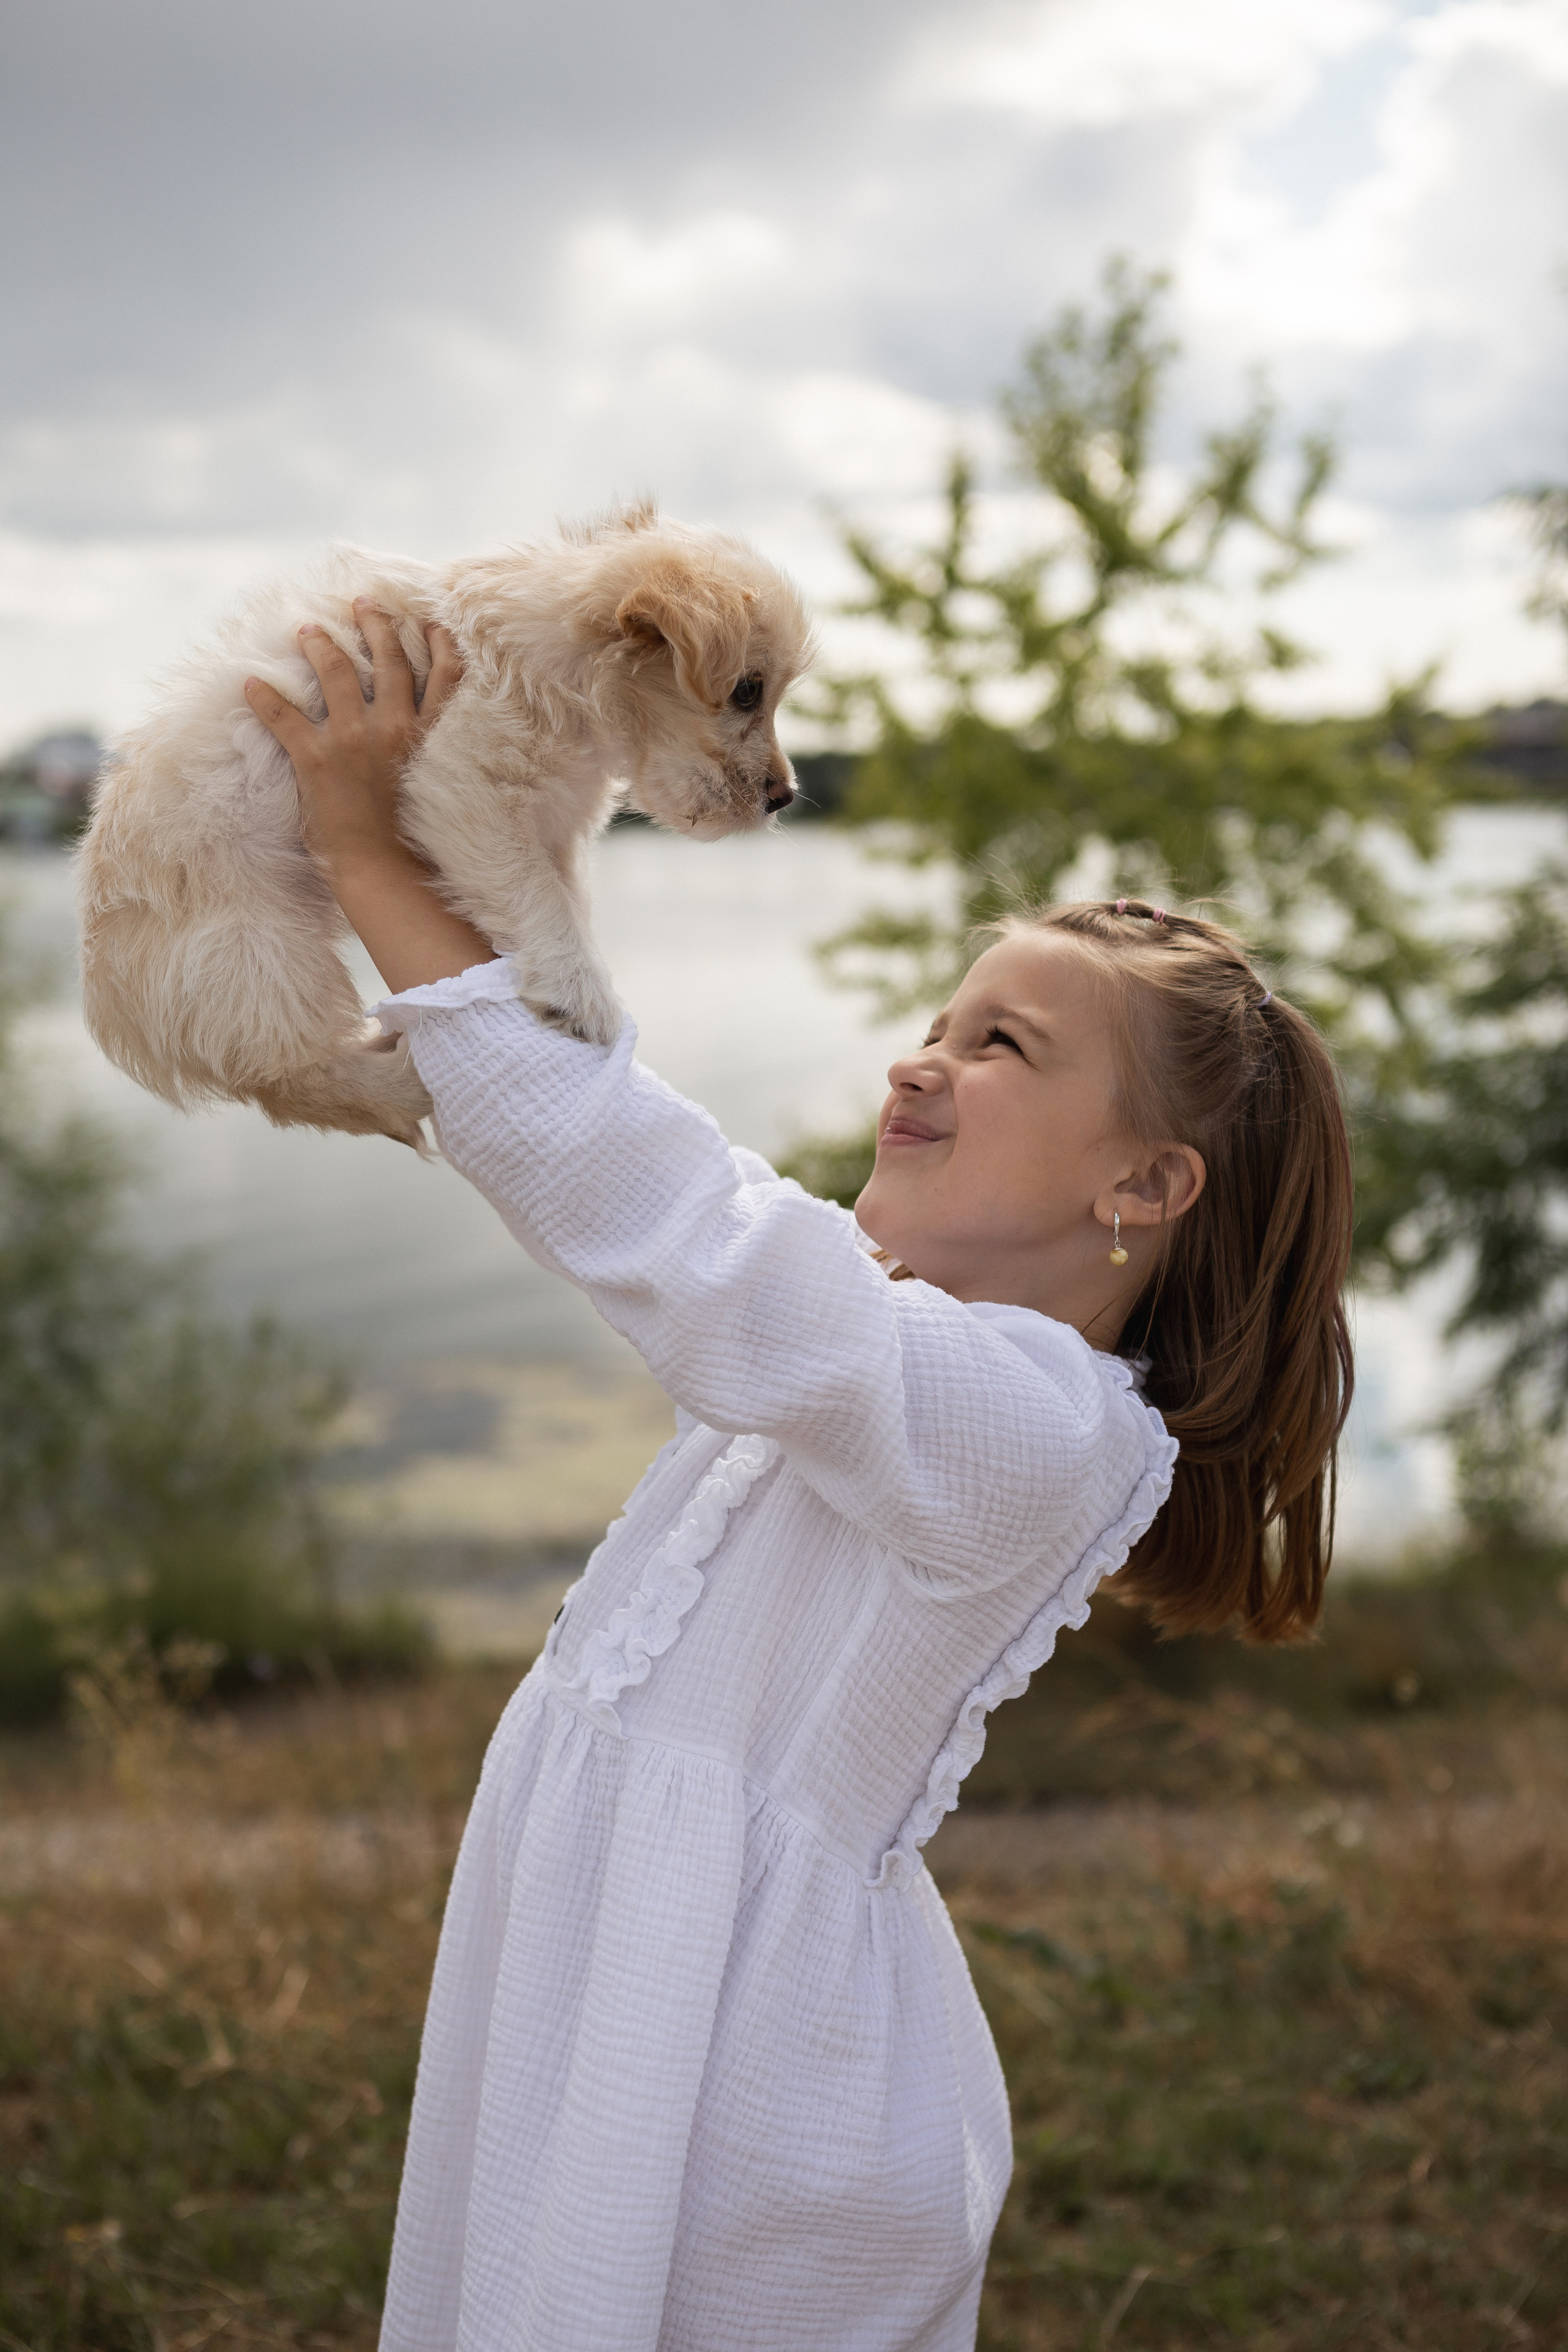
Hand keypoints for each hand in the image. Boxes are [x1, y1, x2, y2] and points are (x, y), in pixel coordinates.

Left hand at [243, 603, 464, 878]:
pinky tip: (249, 682)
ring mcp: (353, 739)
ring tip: (307, 628)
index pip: (444, 677)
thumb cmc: (418, 844)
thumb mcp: (443, 791)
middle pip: (389, 660)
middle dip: (375, 625)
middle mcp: (395, 728)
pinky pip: (282, 717)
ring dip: (320, 644)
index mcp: (430, 737)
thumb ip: (437, 758)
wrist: (384, 872)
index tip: (431, 623)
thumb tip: (432, 741)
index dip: (439, 644)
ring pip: (335, 673)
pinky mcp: (316, 758)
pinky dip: (263, 697)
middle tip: (363, 602)